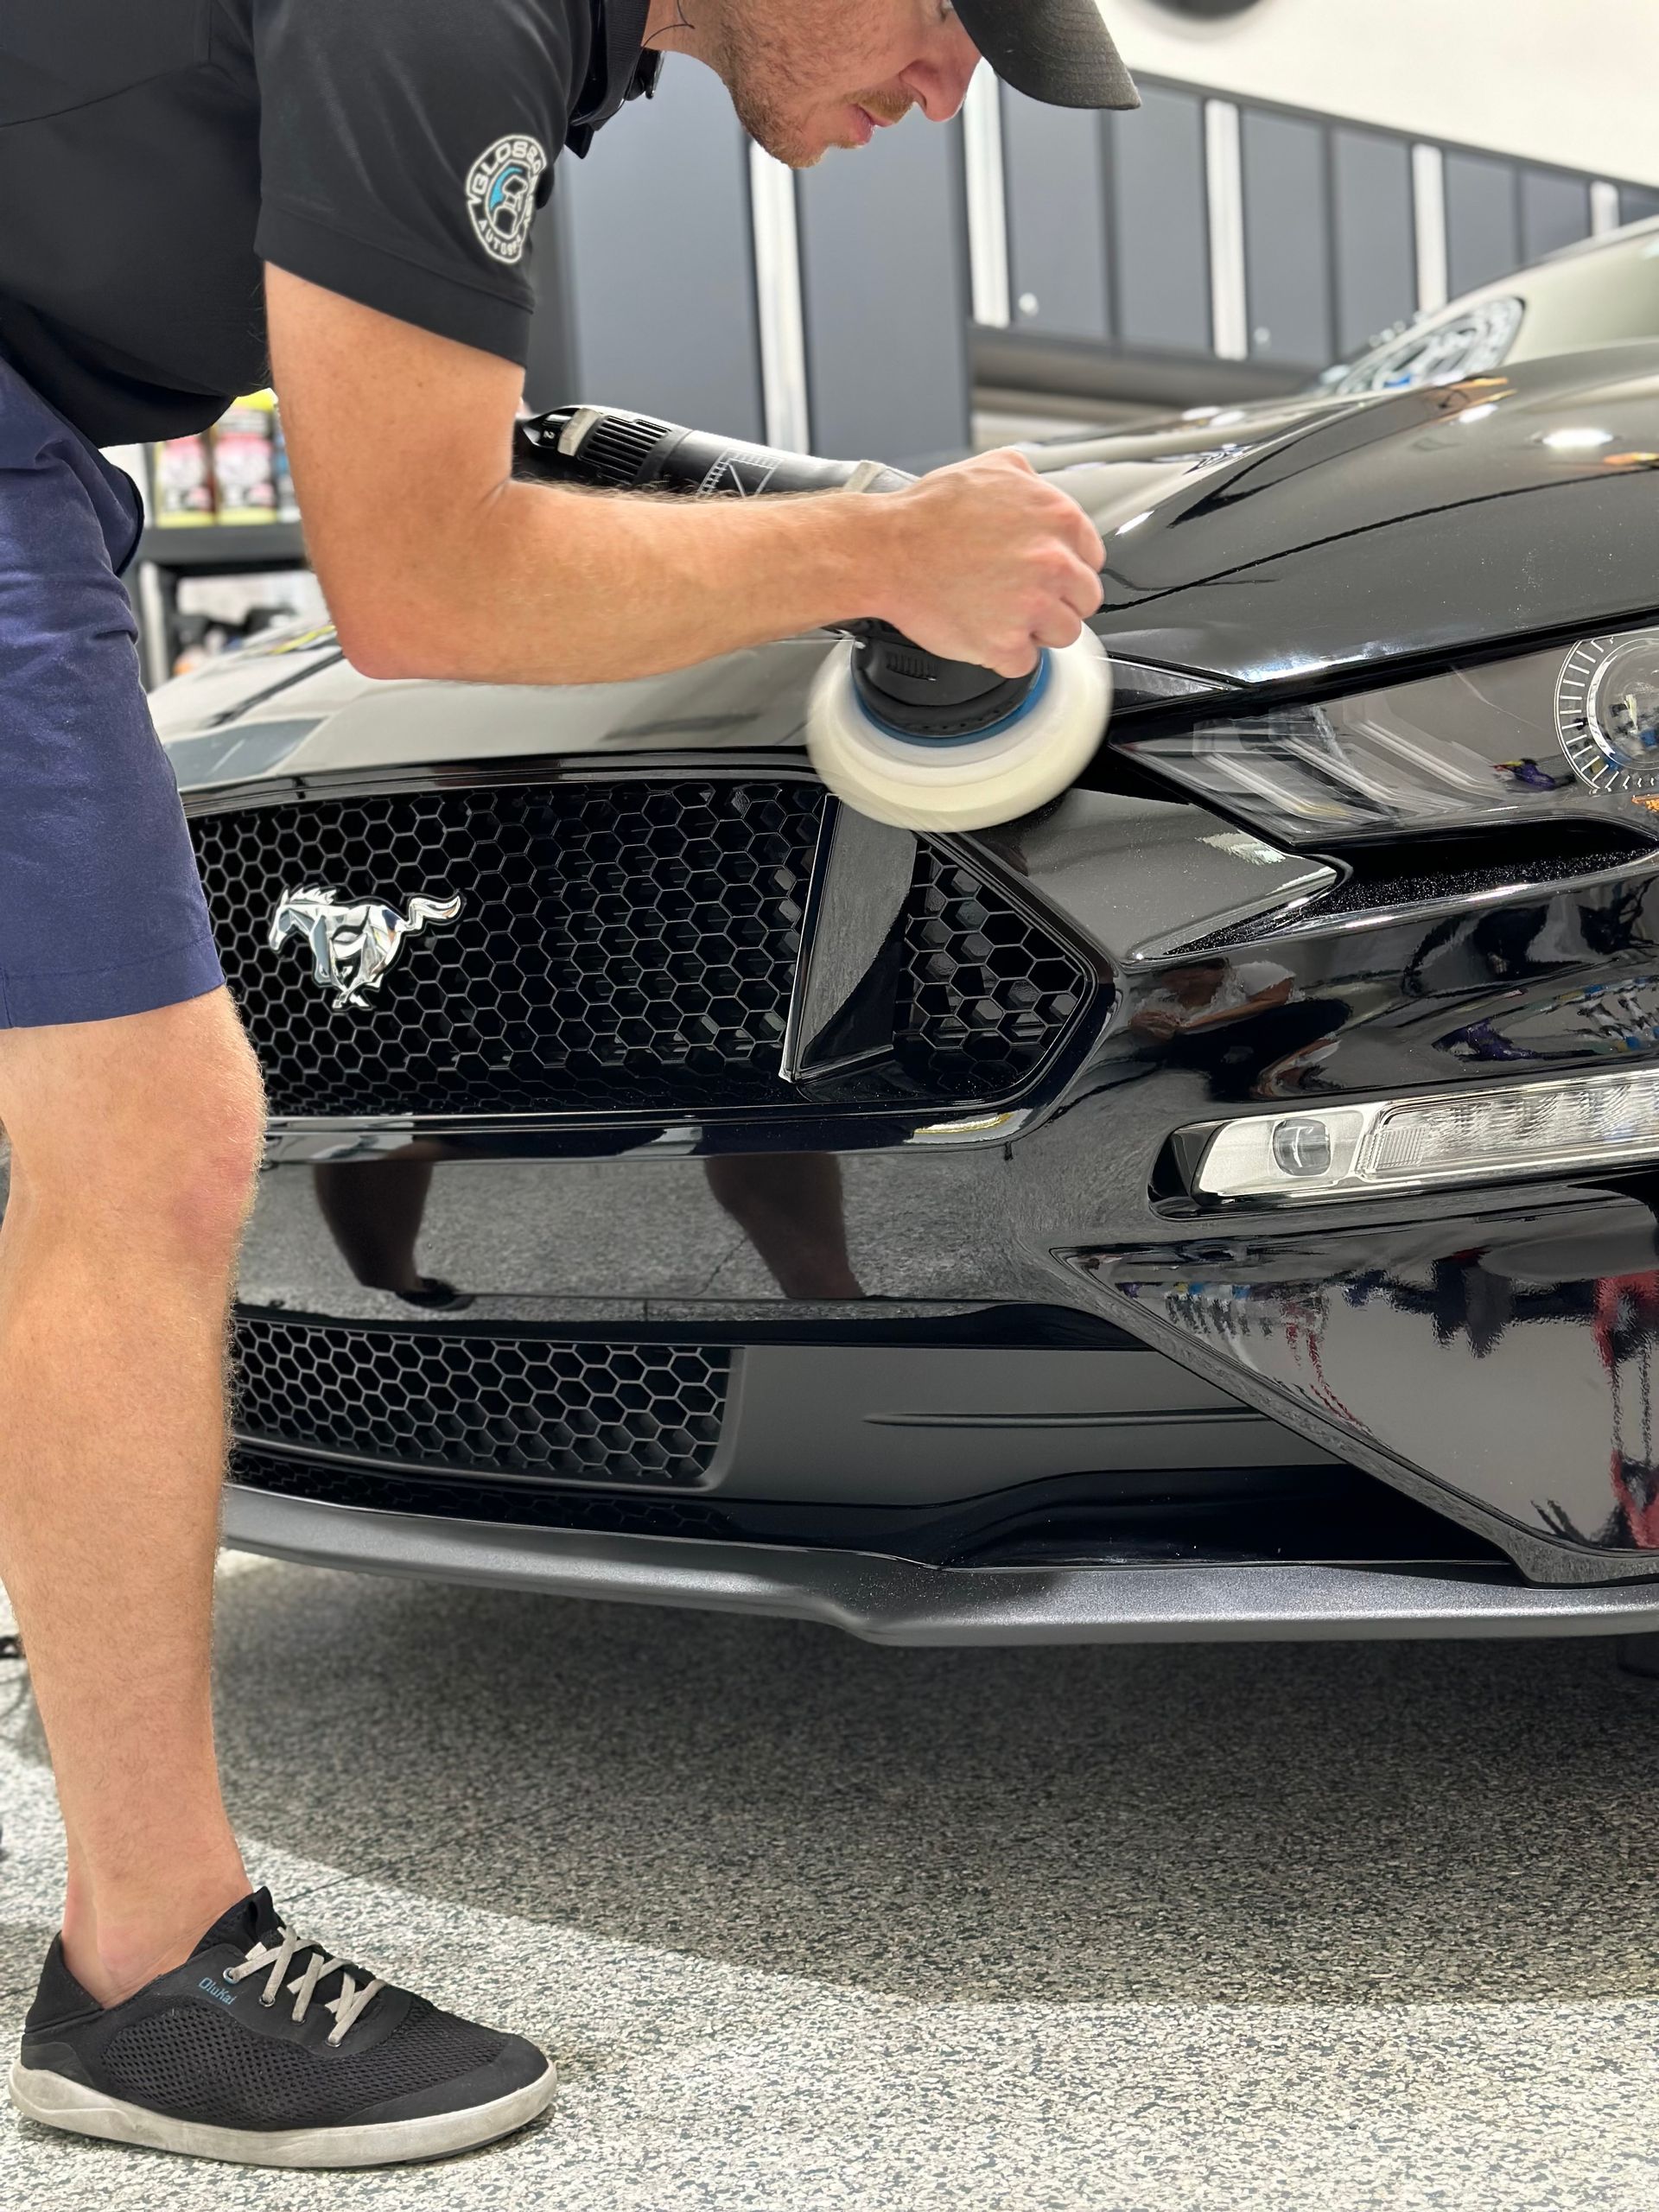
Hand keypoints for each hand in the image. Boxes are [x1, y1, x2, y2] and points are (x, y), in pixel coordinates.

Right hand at [870, 449, 1106, 678]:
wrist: (887, 551)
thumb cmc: (929, 513)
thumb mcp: (991, 468)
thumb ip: (1030, 481)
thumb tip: (1041, 492)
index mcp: (1059, 519)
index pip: (1092, 559)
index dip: (1067, 568)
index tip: (1046, 574)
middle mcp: (1053, 563)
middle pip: (1084, 600)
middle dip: (1056, 600)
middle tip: (1020, 595)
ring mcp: (1032, 606)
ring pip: (1063, 635)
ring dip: (1035, 629)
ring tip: (999, 613)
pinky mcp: (1005, 644)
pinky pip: (1024, 662)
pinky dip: (1004, 654)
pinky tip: (982, 630)